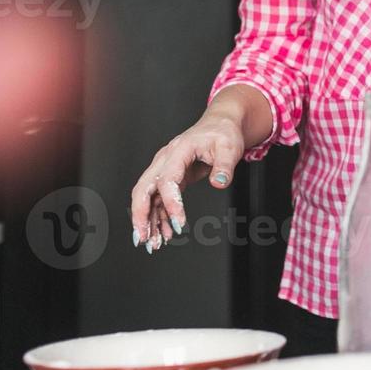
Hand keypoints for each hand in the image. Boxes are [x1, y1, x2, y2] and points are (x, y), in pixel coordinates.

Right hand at [129, 110, 244, 253]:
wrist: (219, 125)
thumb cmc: (223, 133)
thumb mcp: (230, 147)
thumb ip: (225, 166)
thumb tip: (220, 183)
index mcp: (178, 151)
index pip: (167, 180)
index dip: (171, 203)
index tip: (180, 224)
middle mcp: (165, 160)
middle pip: (143, 189)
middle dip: (140, 215)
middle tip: (143, 239)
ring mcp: (164, 169)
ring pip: (148, 198)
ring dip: (148, 222)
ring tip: (153, 244)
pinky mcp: (170, 178)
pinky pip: (159, 200)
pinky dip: (160, 217)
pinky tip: (164, 234)